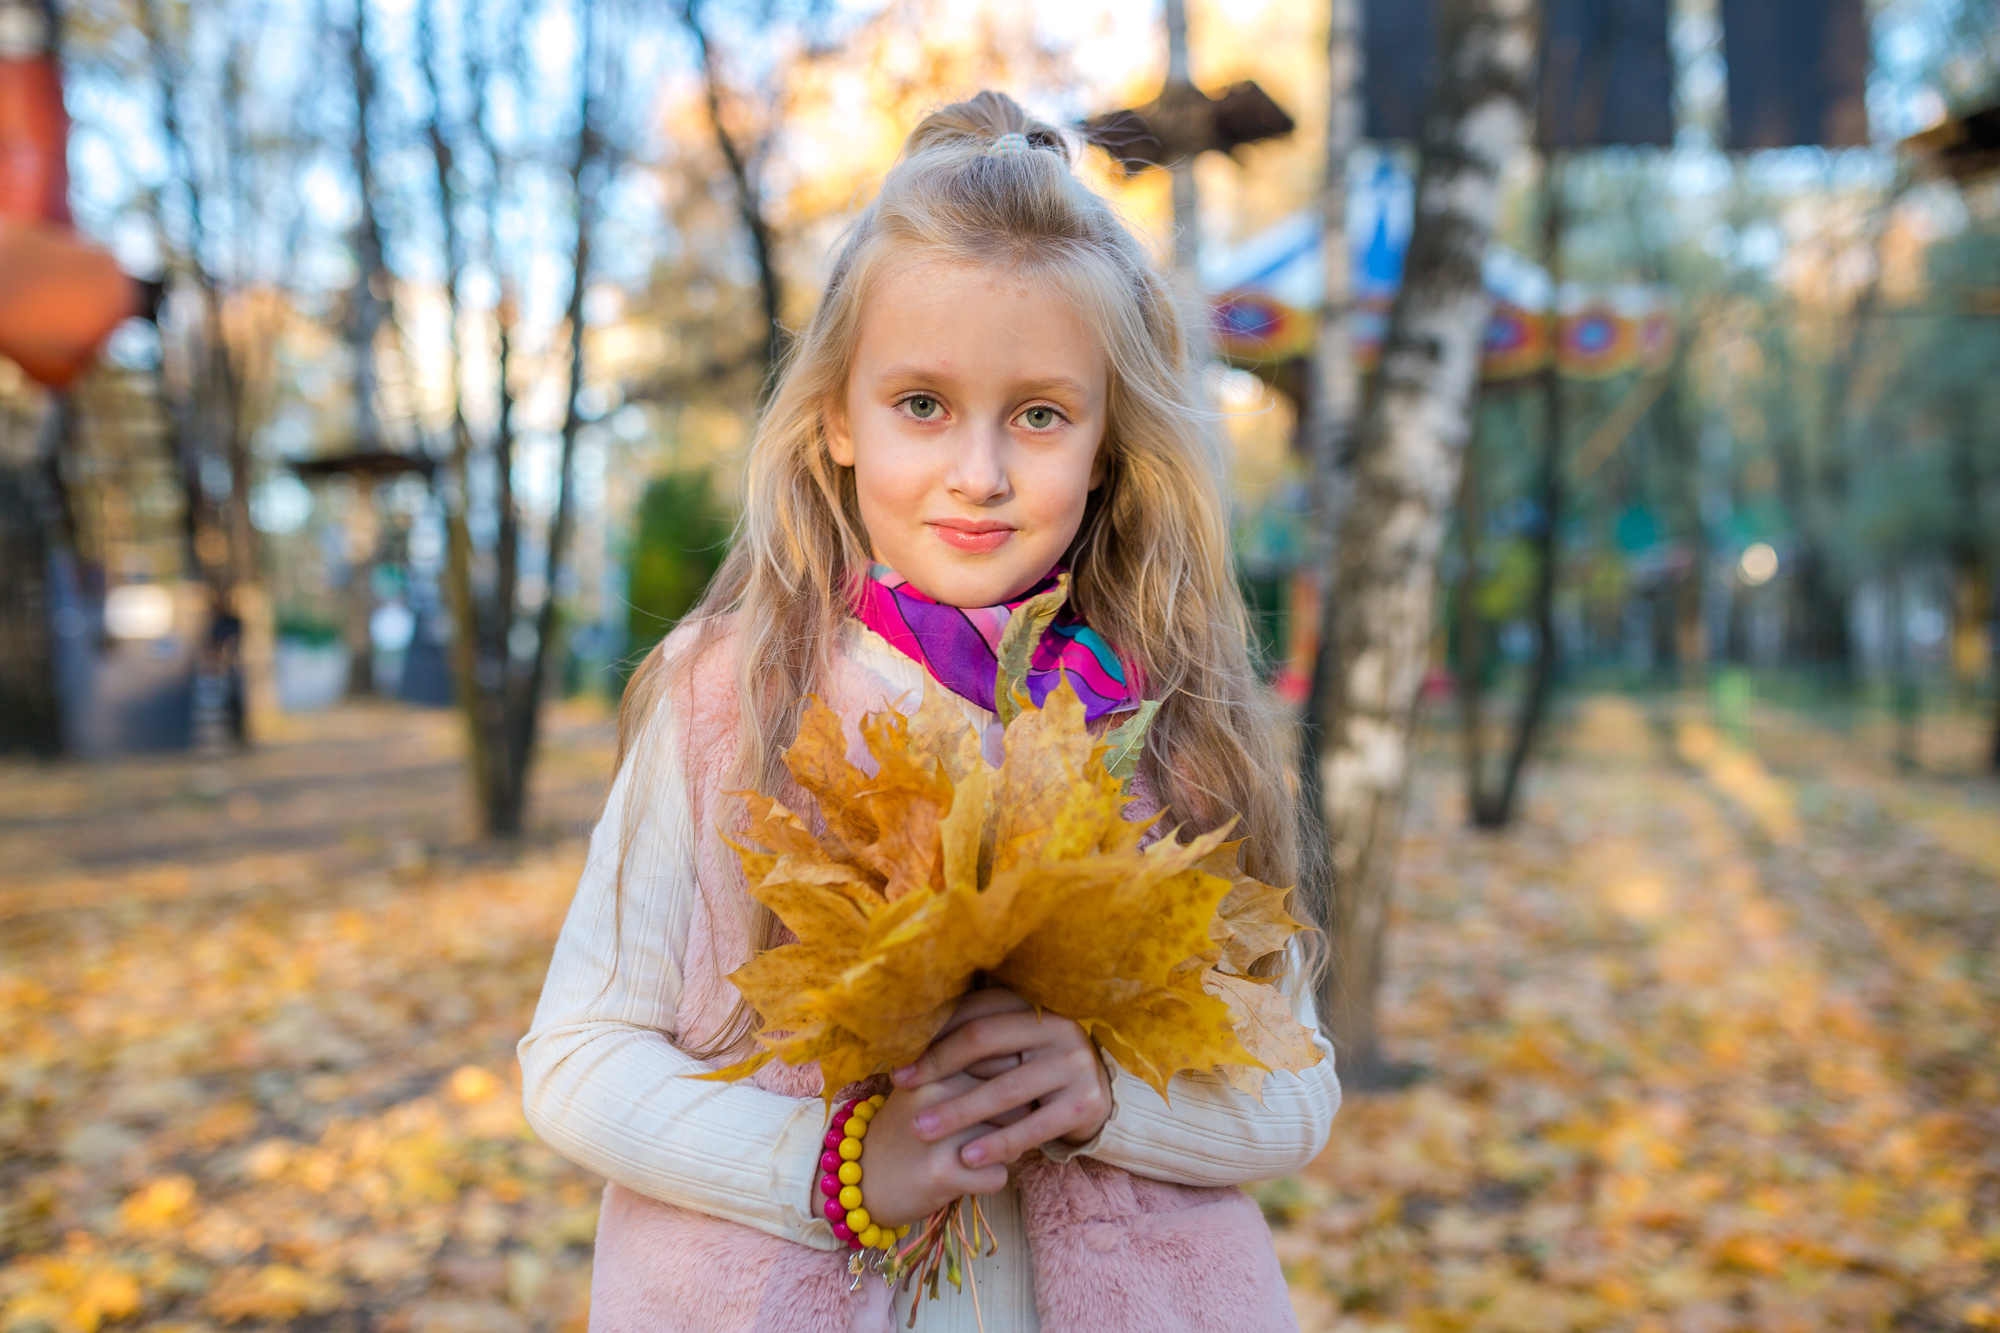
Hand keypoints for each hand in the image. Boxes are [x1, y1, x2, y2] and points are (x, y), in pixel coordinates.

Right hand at [814, 1075, 1007, 1228]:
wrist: (859, 1178)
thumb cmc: (906, 1128)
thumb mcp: (929, 1084)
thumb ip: (971, 1067)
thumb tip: (1029, 1062)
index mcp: (939, 1062)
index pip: (1008, 1063)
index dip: (1012, 1086)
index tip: (995, 1098)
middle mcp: (940, 1090)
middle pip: (1017, 1102)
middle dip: (1015, 1122)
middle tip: (987, 1133)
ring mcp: (941, 1131)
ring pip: (1013, 1139)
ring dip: (1006, 1152)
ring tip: (976, 1155)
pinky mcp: (942, 1171)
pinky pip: (999, 1175)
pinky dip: (990, 1182)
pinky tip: (966, 1179)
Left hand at [890, 987, 1112, 1169]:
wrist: (1096, 1099)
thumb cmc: (1036, 1070)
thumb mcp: (1013, 1048)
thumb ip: (975, 1039)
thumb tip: (908, 1038)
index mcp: (1036, 1005)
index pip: (976, 1012)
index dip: (935, 1034)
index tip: (900, 1062)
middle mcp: (1059, 1027)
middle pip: (985, 1041)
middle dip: (938, 1066)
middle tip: (902, 1087)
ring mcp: (1076, 1065)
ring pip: (1005, 1089)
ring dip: (959, 1111)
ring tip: (922, 1128)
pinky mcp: (1084, 1104)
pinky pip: (1032, 1127)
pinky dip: (996, 1144)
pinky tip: (967, 1157)